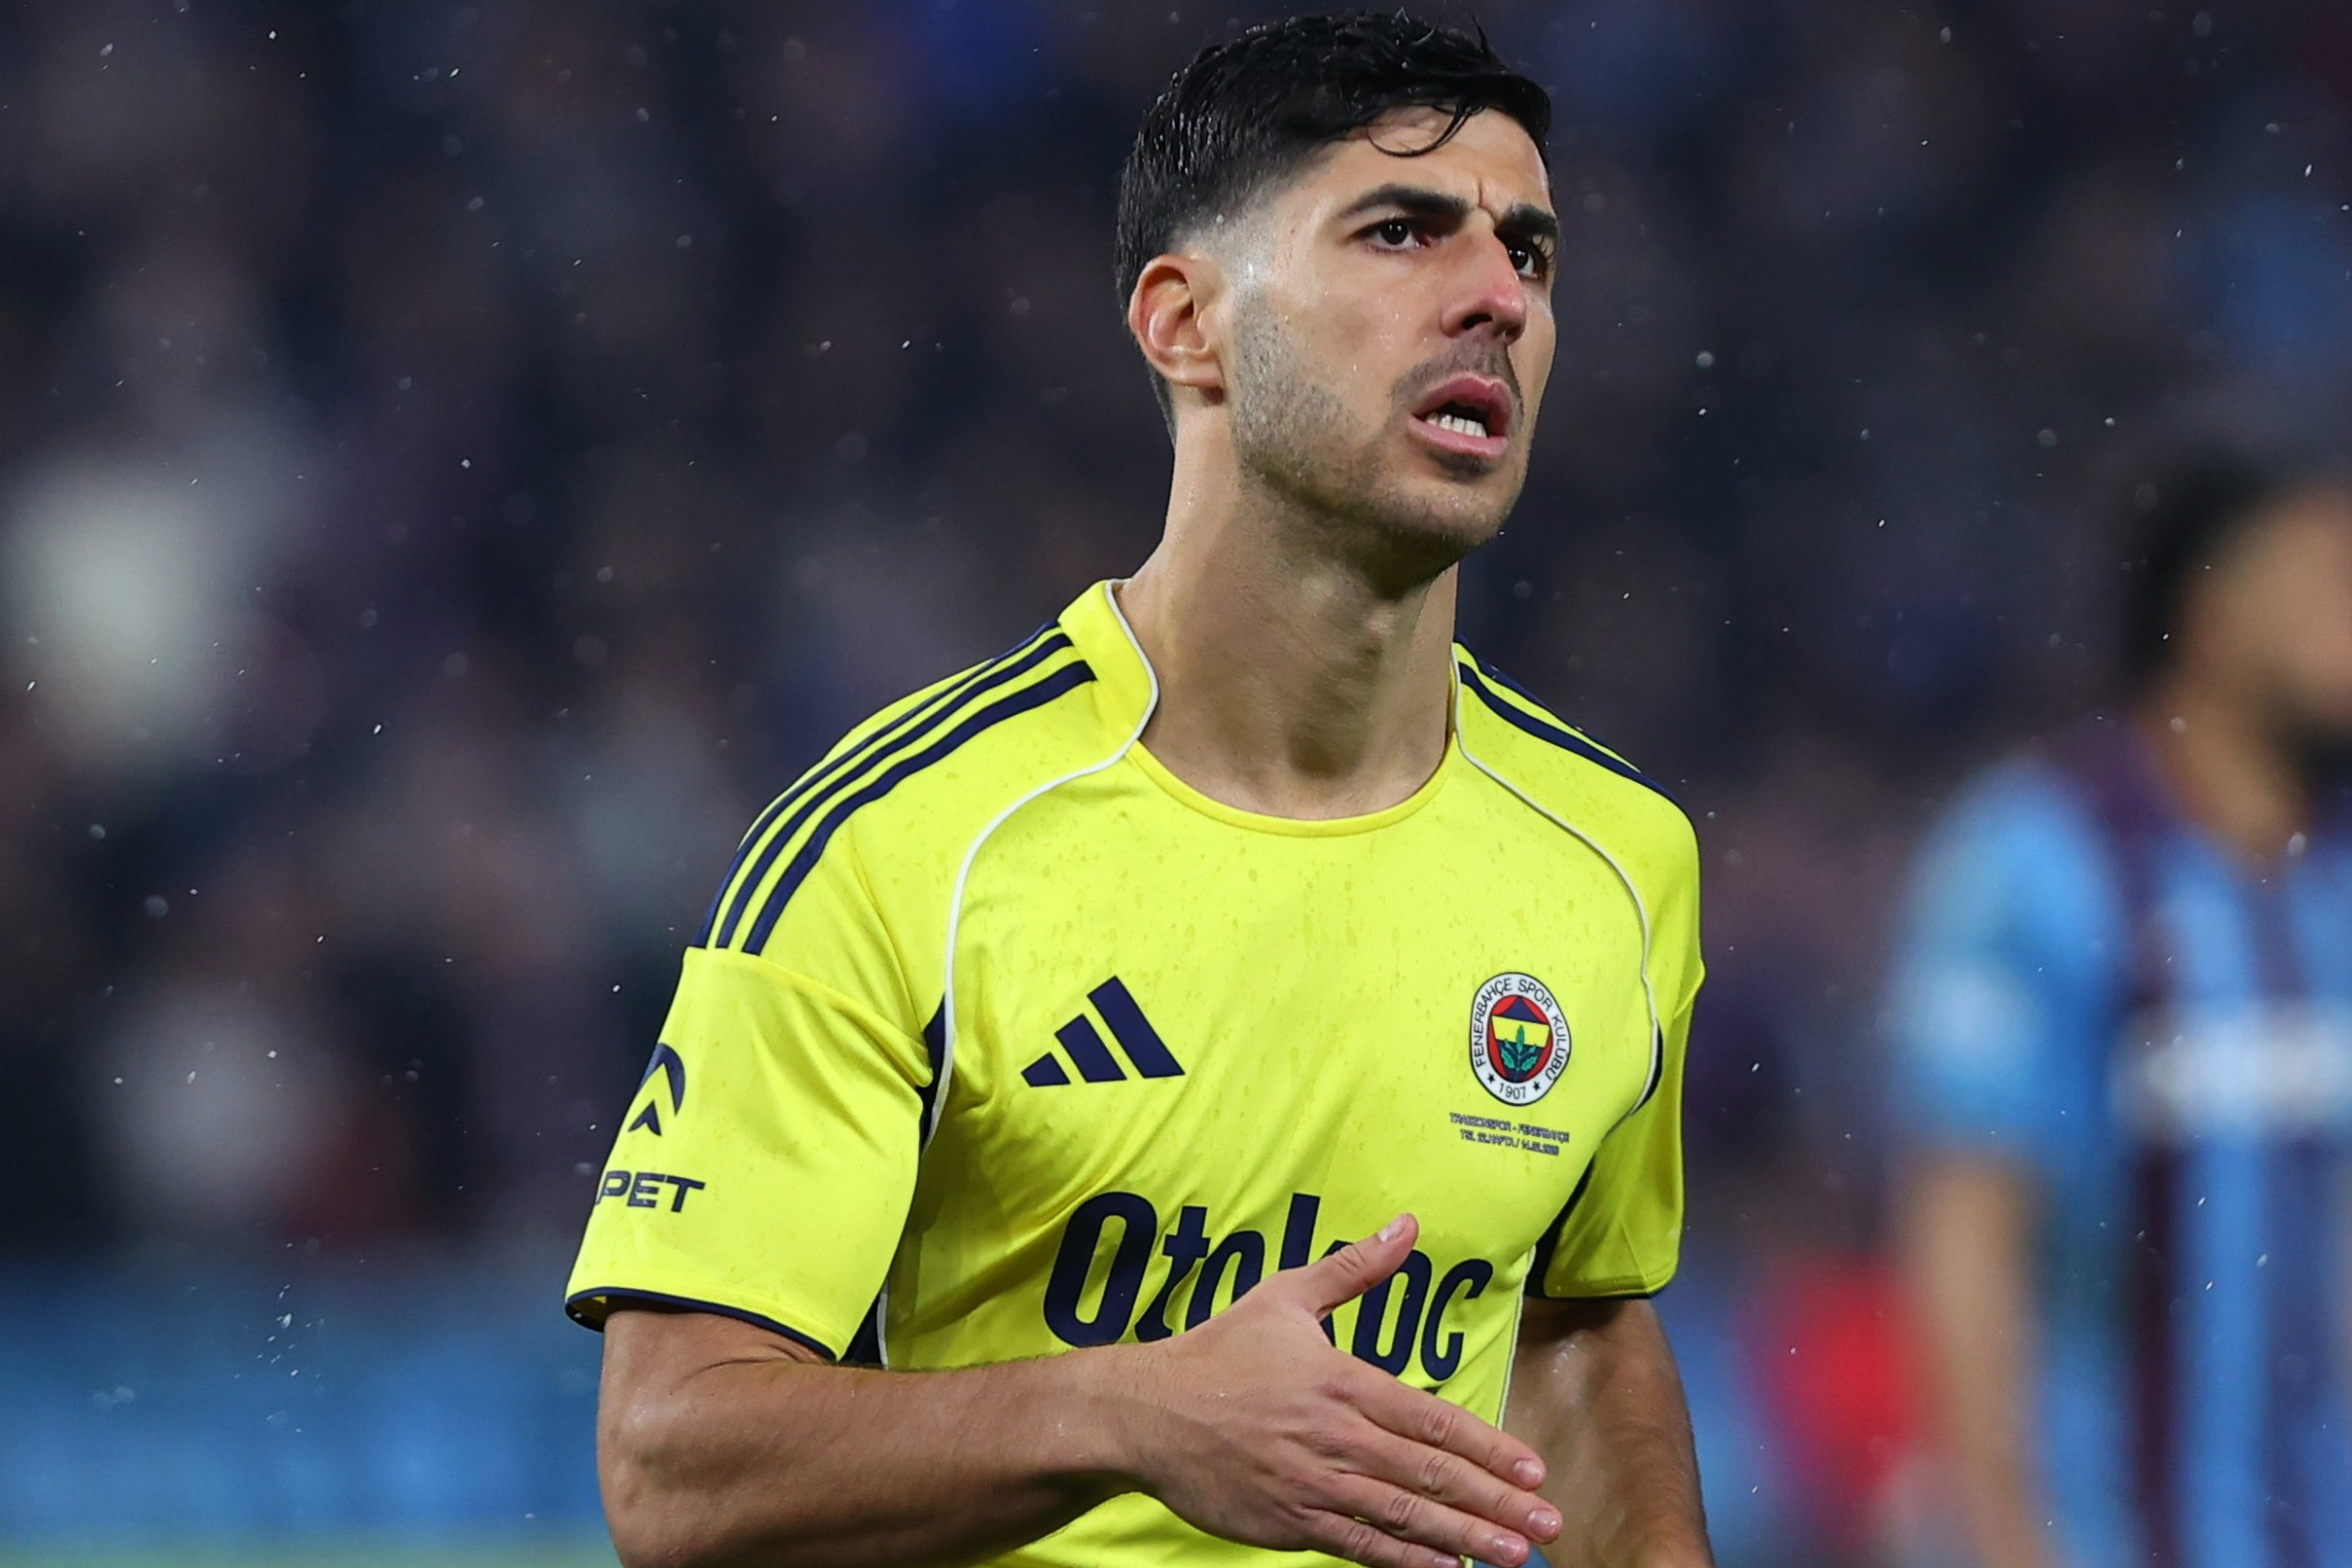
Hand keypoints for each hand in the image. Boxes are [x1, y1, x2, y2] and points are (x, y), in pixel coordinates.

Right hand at [1105, 1213, 1562, 1567]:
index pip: (1432, 1419)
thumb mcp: (1286, 1296)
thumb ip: (1354, 1268)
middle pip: (1431, 1475)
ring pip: (1404, 1518)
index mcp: (1342, 1381)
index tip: (1534, 1469)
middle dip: (1496, 1503)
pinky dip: (1406, 1563)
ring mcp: (1314, 1485)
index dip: (1489, 1448)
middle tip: (1549, 1524)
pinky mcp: (1290, 1524)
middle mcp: (1336, 1437)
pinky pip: (1360, 1547)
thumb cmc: (1219, 1353)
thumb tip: (1407, 1225)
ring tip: (1514, 1557)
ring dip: (1466, 1540)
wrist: (1146, 1413)